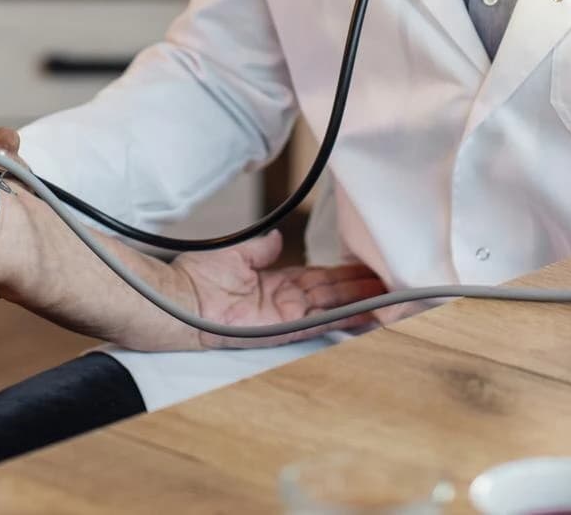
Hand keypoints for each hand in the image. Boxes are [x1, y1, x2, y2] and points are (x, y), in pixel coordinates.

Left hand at [172, 231, 385, 349]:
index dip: (343, 274)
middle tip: (390, 282)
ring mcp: (285, 318)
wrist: (180, 300)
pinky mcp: (282, 331)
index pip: (318, 278)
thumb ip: (260, 250)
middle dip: (360, 287)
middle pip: (331, 293)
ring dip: (359, 303)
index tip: (366, 267)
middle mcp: (285, 302)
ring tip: (388, 297)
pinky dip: (341, 320)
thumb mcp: (235, 255)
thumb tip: (275, 238)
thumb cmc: (197, 280)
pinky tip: (363, 316)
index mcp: (276, 284)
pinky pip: (317, 325)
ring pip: (331, 308)